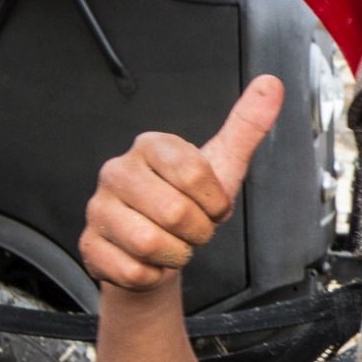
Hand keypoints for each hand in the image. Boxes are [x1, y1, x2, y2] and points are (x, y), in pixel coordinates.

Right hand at [81, 75, 283, 290]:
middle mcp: (118, 172)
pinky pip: (132, 270)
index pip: (193, 172)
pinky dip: (153, 275)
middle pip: (175, 213)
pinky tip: (150, 261)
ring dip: (175, 254)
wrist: (158, 249)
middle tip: (191, 228)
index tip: (212, 205)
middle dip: (197, 232)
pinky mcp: (90, 245)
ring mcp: (99, 208)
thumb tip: (271, 86)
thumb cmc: (188, 203)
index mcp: (150, 147)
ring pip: (151, 243)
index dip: (214, 201)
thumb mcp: (222, 166)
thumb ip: (246, 127)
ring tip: (172, 243)